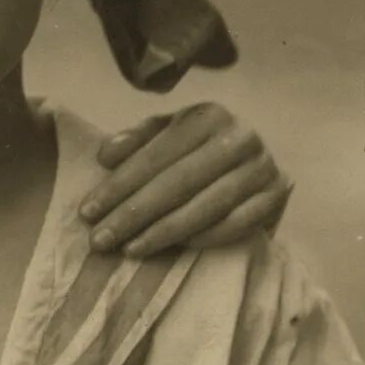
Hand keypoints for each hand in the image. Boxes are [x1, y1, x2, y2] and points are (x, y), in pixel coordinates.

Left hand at [82, 102, 291, 256]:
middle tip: (100, 240)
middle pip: (176, 183)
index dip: (118, 186)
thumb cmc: (198, 151)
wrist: (255, 165)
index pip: (154, 156)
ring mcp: (262, 167)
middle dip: (133, 214)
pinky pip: (234, 225)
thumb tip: (106, 156)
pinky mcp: (276, 196)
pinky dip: (202, 239)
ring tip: (129, 249)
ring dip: (162, 233)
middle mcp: (240, 137)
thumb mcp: (167, 136)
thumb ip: (136, 141)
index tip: (87, 212)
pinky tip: (173, 249)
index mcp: (207, 115)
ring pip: (204, 207)